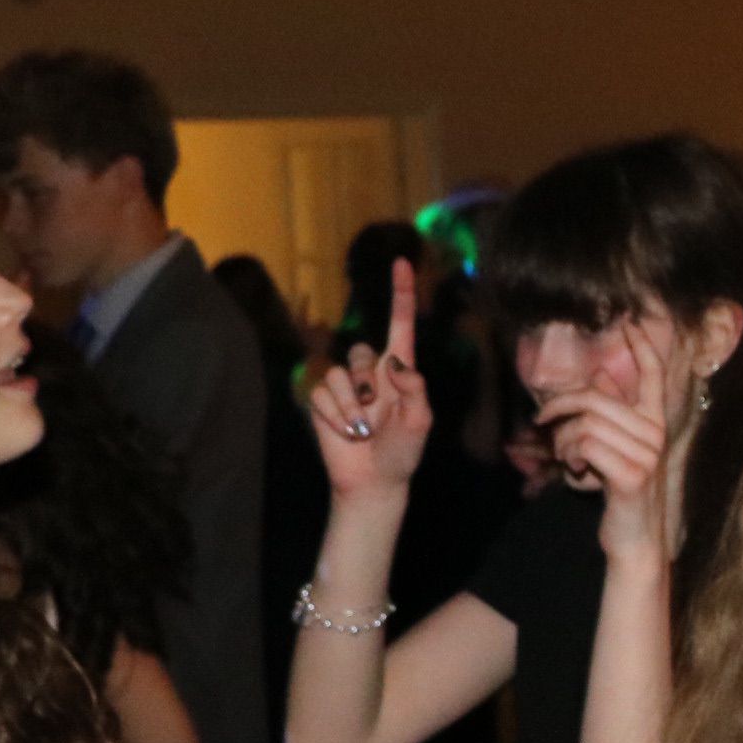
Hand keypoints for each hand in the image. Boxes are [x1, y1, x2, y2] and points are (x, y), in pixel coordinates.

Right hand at [308, 256, 432, 496]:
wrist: (373, 481)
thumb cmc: (403, 451)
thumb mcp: (421, 421)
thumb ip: (415, 389)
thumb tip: (394, 361)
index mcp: (399, 370)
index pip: (400, 324)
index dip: (401, 294)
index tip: (401, 261)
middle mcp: (370, 371)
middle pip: (359, 351)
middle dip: (365, 384)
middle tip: (376, 416)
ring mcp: (345, 386)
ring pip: (338, 375)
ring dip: (351, 408)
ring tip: (362, 430)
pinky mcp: (322, 400)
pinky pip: (321, 393)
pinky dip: (335, 416)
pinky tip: (346, 432)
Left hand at [539, 315, 681, 564]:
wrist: (634, 540)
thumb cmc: (620, 493)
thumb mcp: (616, 448)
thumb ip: (612, 414)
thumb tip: (603, 377)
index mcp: (655, 423)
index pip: (653, 375)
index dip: (641, 346)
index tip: (628, 320)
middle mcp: (656, 435)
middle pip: (595, 398)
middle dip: (559, 407)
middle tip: (541, 422)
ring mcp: (647, 455)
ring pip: (584, 424)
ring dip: (563, 443)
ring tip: (568, 462)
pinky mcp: (632, 475)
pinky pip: (585, 446)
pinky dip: (570, 459)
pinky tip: (575, 475)